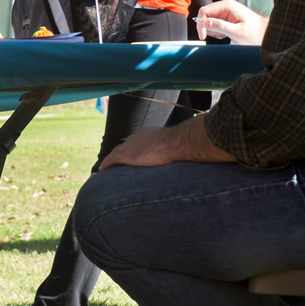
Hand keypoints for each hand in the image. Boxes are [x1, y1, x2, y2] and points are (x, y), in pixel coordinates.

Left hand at [98, 115, 233, 168]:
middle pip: (126, 147)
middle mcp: (138, 136)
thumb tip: (203, 151)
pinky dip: (106, 165)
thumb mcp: (185, 146)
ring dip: (113, 162)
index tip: (134, 156)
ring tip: (108, 172)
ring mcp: (131, 145)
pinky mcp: (126, 155)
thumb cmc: (186, 144)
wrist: (179, 143)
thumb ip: (186, 149)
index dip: (135, 150)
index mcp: (150, 134)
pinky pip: (111, 160)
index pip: (138, 142)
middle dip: (122, 155)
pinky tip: (101, 171)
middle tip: (118, 165)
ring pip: (116, 154)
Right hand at [196, 0, 265, 45]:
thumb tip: (204, 22)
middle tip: (222, 35)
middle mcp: (225, 6)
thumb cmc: (255, 33)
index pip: (204, 11)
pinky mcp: (227, 17)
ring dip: (215, 30)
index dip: (200, 24)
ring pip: (210, 21)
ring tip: (227, 34)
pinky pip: (216, 23)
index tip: (203, 36)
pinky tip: (228, 33)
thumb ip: (220, 26)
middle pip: (206, 15)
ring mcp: (226, 11)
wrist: (265, 33)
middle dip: (209, 28)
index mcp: (227, 5)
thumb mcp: (236, 32)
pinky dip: (219, 31)